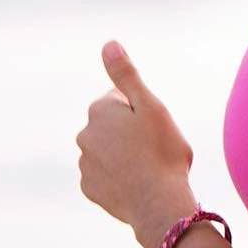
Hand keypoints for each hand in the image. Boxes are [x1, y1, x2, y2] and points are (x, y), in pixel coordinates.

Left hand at [76, 42, 196, 243]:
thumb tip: (108, 44)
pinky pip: (106, 175)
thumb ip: (126, 75)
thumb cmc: (162, 151)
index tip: (156, 126)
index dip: (143, 110)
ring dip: (125, 154)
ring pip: (109, 150)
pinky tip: (137, 183)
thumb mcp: (150, 106)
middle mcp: (85, 135)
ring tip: (149, 167)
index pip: (122, 99)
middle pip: (113, 125)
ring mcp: (85, 163)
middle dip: (131, 131)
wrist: (158, 203)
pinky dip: (120, 176)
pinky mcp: (90, 188)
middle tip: (156, 146)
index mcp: (100, 110)